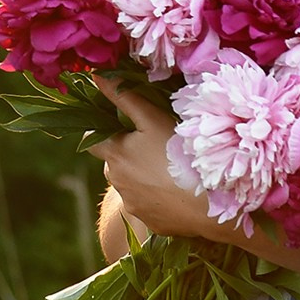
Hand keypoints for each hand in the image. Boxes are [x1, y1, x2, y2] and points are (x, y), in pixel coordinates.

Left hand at [87, 74, 221, 241]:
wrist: (209, 203)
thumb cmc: (179, 152)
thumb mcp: (152, 117)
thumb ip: (123, 96)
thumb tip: (95, 77)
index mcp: (114, 155)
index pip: (90, 140)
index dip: (102, 130)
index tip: (121, 125)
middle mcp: (117, 182)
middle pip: (114, 162)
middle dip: (127, 153)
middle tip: (155, 144)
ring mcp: (133, 205)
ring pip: (131, 184)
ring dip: (143, 175)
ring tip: (170, 166)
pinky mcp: (151, 222)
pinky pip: (149, 204)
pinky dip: (158, 196)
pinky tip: (178, 189)